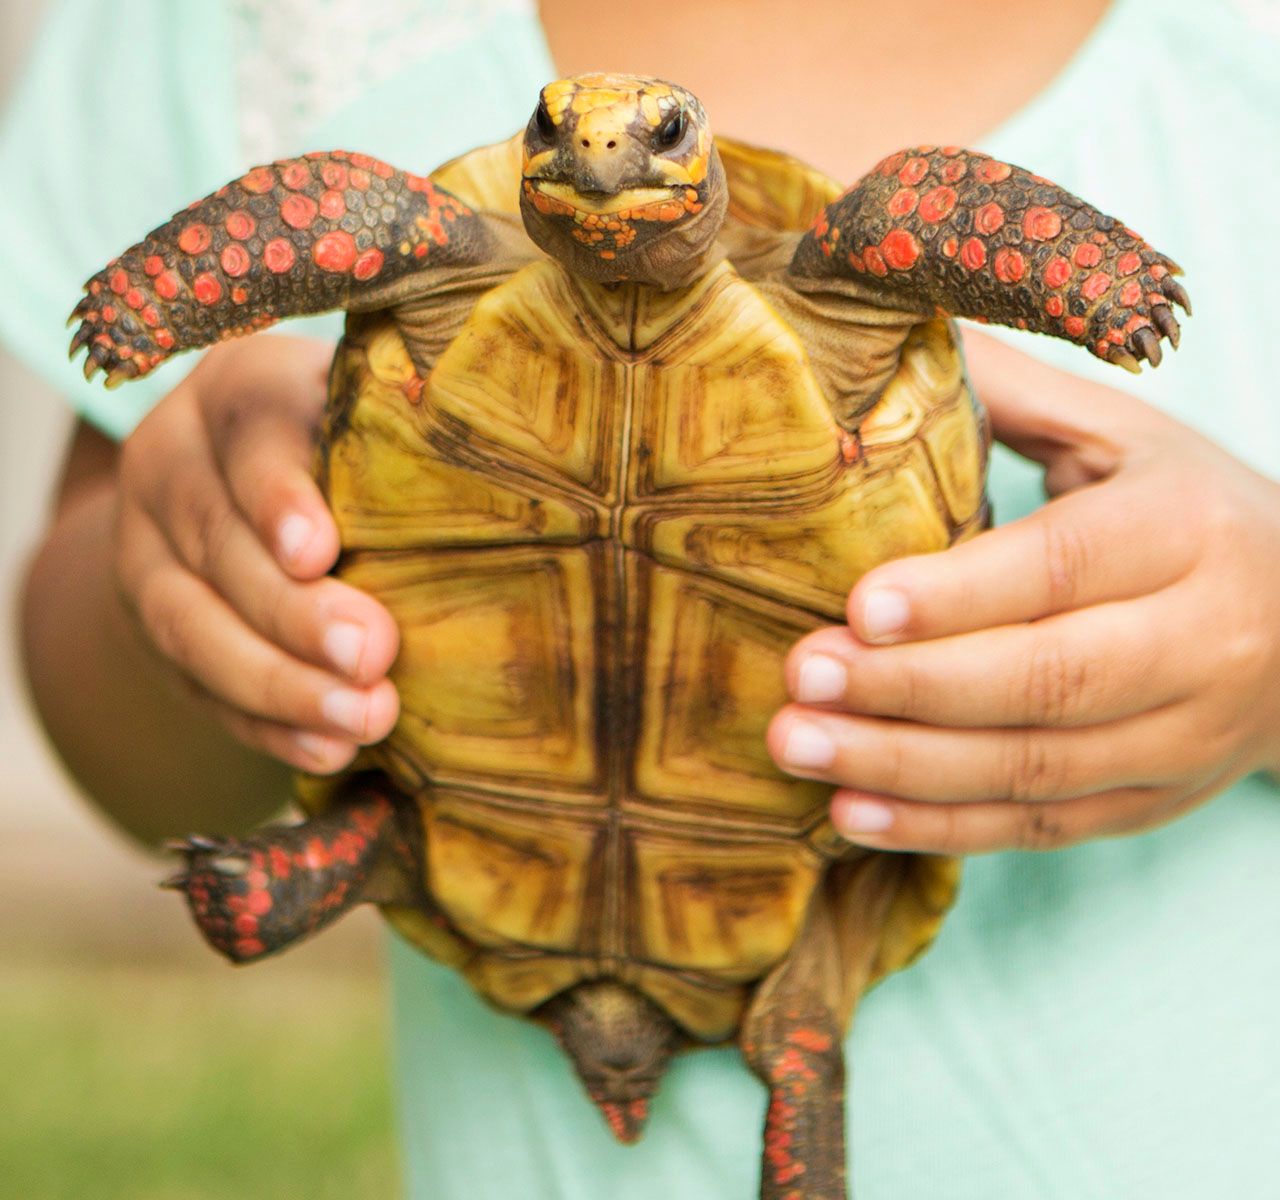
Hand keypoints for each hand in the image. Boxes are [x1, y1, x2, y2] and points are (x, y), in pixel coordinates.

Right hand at [113, 336, 399, 774]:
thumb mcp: (372, 421)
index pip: (250, 431)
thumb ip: (406, 447)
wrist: (247, 489)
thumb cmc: (357, 450)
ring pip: (189, 624)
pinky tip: (325, 750)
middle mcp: (174, 463)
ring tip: (360, 719)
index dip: (278, 496)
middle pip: (216, 540)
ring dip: (279, 684)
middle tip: (371, 655)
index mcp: (239, 390)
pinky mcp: (153, 629)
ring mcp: (149, 551)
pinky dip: (264, 725)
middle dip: (293, 612)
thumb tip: (509, 498)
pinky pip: (196, 687)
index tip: (320, 553)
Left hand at [768, 333, 1279, 853]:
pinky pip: (1040, 825)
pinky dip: (941, 828)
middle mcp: (1201, 639)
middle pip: (1048, 679)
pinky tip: (850, 814)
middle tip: (800, 679)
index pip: (1067, 566)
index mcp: (1187, 529)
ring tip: (798, 747)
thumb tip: (892, 338)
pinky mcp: (1152, 801)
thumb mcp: (1126, 438)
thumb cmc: (1189, 513)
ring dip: (905, 767)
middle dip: (912, 687)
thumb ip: (1016, 397)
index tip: (859, 603)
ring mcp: (1183, 736)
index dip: (961, 593)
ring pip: (1035, 765)